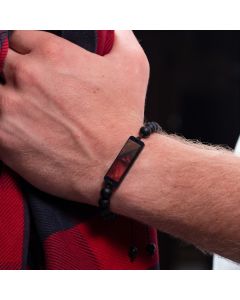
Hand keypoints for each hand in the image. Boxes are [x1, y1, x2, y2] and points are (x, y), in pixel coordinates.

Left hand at [0, 30, 148, 203]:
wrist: (117, 164)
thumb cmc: (124, 118)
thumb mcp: (133, 64)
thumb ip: (117, 34)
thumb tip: (110, 25)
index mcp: (52, 53)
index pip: (19, 38)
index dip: (29, 52)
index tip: (39, 67)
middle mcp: (27, 76)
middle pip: (3, 63)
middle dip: (18, 75)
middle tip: (39, 95)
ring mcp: (11, 107)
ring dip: (9, 99)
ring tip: (31, 114)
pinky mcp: (4, 138)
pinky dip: (7, 124)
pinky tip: (27, 131)